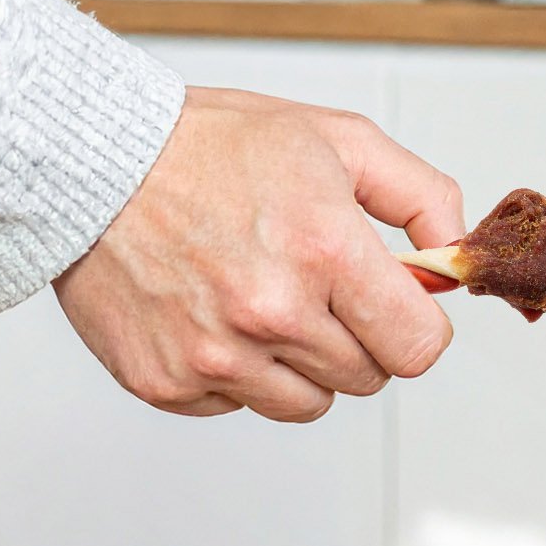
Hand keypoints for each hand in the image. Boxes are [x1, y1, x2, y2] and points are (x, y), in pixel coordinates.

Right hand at [54, 86, 464, 421]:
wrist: (91, 160)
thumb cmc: (212, 145)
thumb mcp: (339, 139)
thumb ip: (421, 196)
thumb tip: (454, 255)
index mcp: (326, 252)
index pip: (419, 347)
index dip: (416, 326)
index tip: (396, 304)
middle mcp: (273, 312)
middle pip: (367, 376)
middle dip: (358, 336)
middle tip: (316, 285)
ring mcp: (215, 355)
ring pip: (308, 402)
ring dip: (301, 363)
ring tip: (263, 298)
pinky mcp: (165, 382)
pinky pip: (238, 406)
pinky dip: (236, 373)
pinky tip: (212, 312)